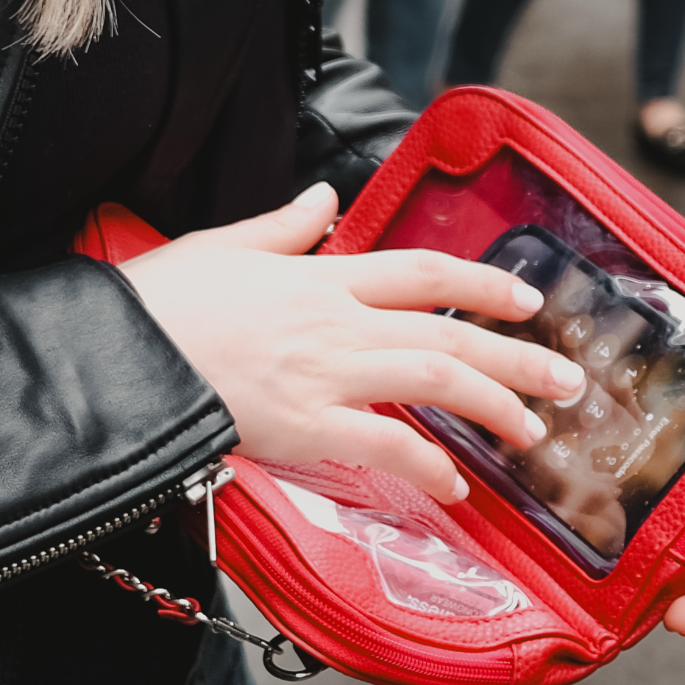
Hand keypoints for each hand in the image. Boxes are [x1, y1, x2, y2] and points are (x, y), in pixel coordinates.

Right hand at [120, 182, 586, 503]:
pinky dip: (427, 465)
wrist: (116, 356)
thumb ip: (283, 225)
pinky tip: (454, 486)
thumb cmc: (160, 305)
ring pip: (434, 381)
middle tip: (568, 382)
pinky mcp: (304, 425)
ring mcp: (324, 373)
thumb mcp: (222, 246)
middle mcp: (335, 321)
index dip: (483, 284)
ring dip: (493, 407)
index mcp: (319, 276)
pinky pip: (385, 446)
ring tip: (533, 432)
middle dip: (517, 358)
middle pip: (448, 333)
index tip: (527, 300)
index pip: (423, 273)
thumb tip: (325, 199)